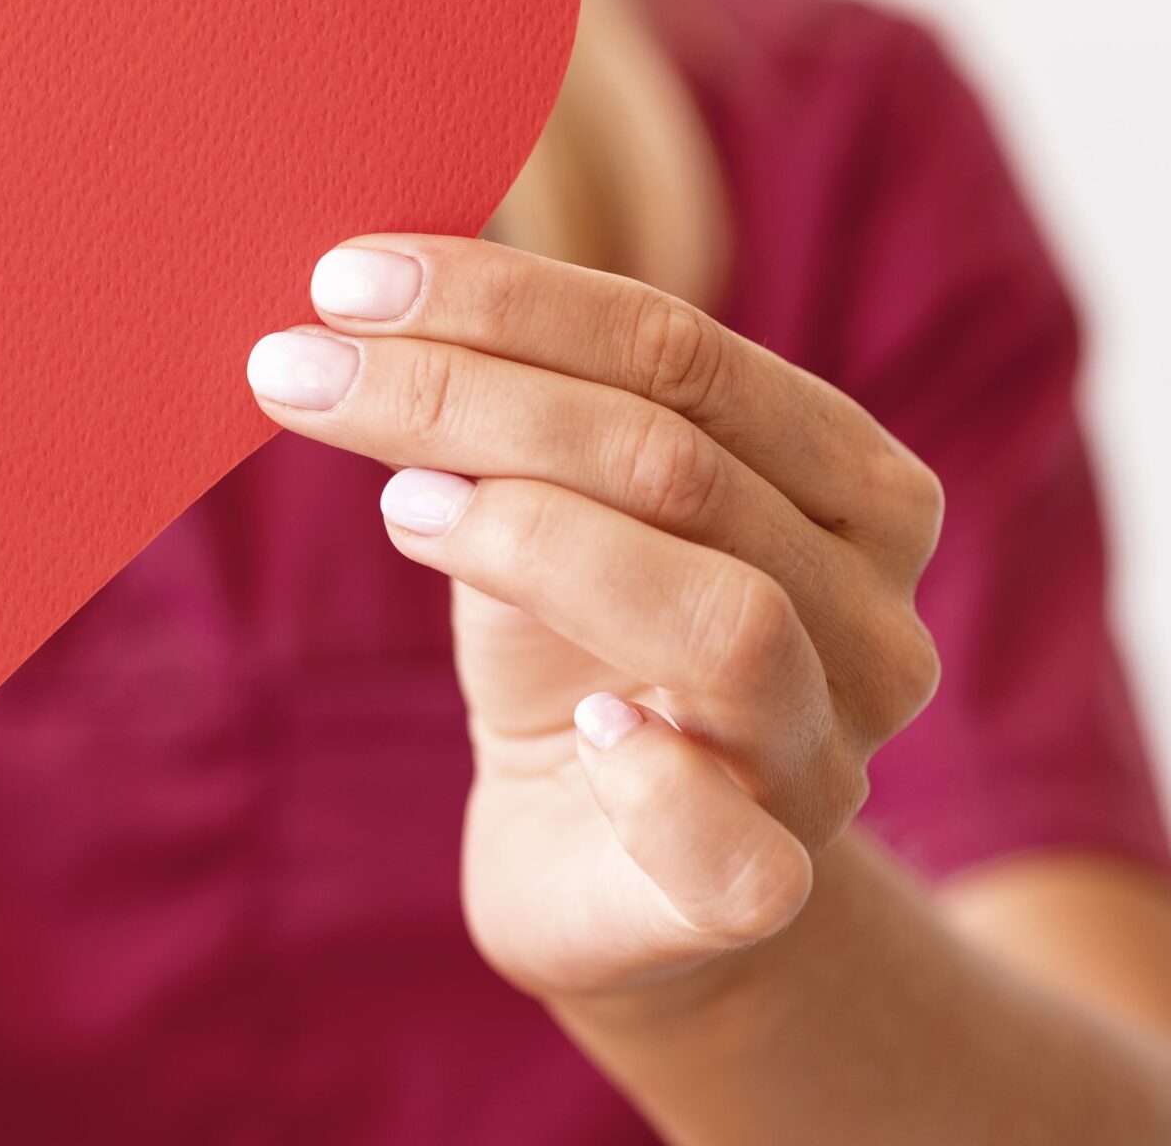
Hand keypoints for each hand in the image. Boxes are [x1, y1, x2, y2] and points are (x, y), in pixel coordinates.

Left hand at [247, 236, 943, 1000]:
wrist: (603, 865)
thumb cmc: (577, 649)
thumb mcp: (544, 505)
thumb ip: (512, 408)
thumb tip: (364, 288)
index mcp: (853, 490)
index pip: (683, 349)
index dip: (508, 303)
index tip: (344, 278)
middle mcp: (870, 617)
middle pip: (676, 462)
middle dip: (465, 395)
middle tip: (300, 367)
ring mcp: (826, 761)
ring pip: (723, 618)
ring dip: (534, 538)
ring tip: (398, 504)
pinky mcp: (756, 891)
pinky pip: (735, 844)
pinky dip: (655, 779)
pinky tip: (581, 732)